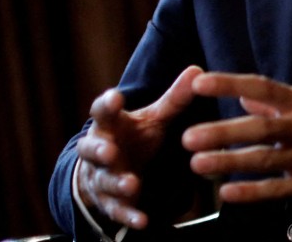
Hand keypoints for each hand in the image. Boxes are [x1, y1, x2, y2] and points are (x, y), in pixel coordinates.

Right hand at [75, 65, 202, 228]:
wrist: (110, 168)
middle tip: (110, 152)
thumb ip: (174, 99)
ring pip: (104, 181)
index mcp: (110, 125)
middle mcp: (100, 150)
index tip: (115, 97)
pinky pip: (117, 210)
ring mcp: (102, 177)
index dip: (107, 105)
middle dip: (100, 151)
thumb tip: (198, 70)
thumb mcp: (153, 117)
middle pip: (92, 149)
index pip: (102, 112)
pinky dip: (129, 215)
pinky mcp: (110, 201)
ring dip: (117, 183)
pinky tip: (143, 221)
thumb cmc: (133, 136)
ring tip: (132, 184)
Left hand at [182, 72, 291, 203]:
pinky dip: (252, 192)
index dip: (231, 84)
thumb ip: (280, 104)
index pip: (264, 88)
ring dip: (230, 162)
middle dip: (223, 132)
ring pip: (265, 159)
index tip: (200, 82)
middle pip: (260, 128)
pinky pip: (278, 190)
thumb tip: (246, 99)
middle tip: (189, 137)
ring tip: (198, 164)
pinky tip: (228, 193)